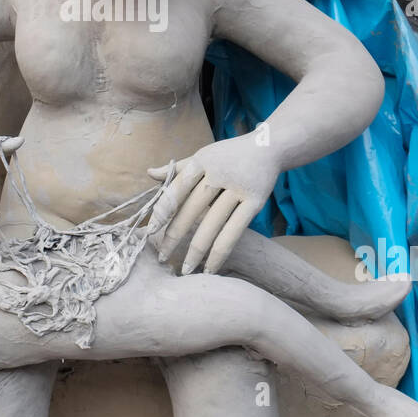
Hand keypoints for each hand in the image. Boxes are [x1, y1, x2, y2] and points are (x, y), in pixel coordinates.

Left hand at [147, 136, 278, 275]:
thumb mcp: (204, 155)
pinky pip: (234, 231)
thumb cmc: (229, 155)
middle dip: (175, 235)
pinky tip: (210, 268)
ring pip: (213, 224)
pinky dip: (220, 252)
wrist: (268, 147)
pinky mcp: (255, 201)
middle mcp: (220, 172)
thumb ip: (178, 169)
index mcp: (202, 160)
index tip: (151, 231)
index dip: (164, 210)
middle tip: (162, 257)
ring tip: (185, 270)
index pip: (178, 187)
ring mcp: (239, 187)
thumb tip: (149, 174)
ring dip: (197, 250)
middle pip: (193, 208)